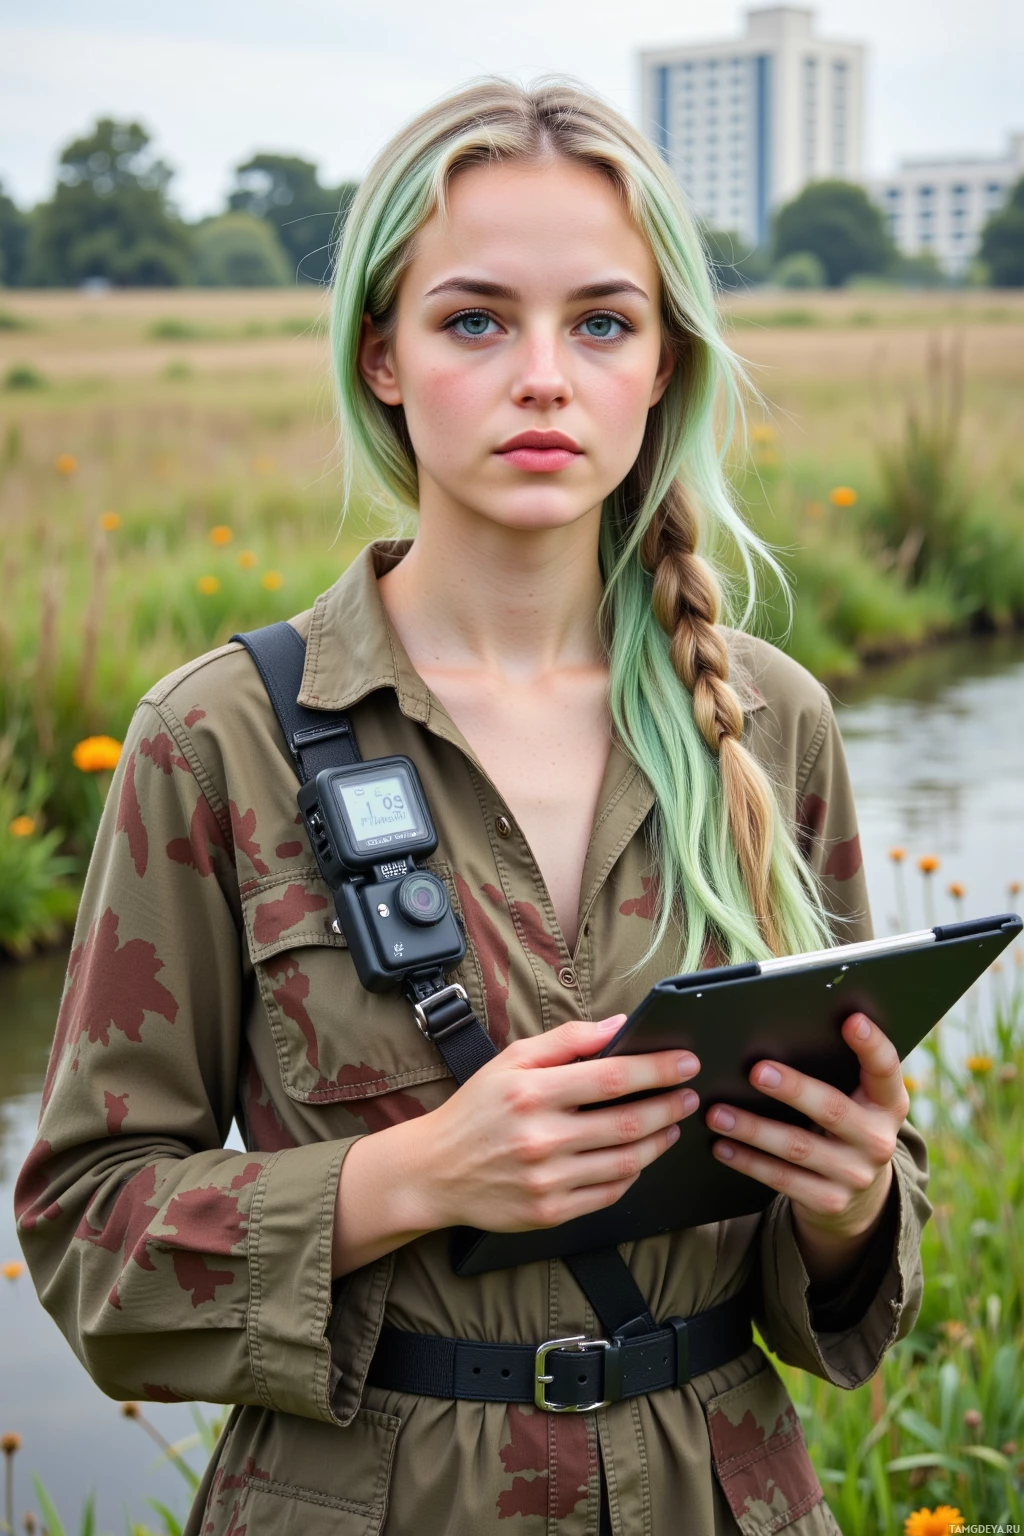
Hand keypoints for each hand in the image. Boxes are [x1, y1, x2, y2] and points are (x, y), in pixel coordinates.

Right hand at [333, 1015, 701, 1274]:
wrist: (435, 1171)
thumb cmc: (477, 1109)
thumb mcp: (512, 1060)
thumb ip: (567, 1040)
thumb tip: (619, 1025)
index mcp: (531, 1092)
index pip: (611, 1077)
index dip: (657, 1069)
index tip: (685, 1061)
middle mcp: (541, 1137)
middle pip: (627, 1122)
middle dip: (669, 1105)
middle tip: (690, 1094)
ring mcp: (547, 1179)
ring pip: (626, 1161)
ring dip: (659, 1141)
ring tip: (672, 1124)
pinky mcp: (550, 1213)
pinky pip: (609, 1193)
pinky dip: (632, 1173)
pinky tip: (639, 1156)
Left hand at [704, 1012, 907, 1278]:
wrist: (859, 1196)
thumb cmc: (843, 1125)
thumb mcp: (855, 1101)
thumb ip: (834, 1073)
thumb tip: (773, 1033)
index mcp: (888, 1104)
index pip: (886, 1069)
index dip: (872, 1044)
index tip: (851, 1019)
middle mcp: (878, 1140)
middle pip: (833, 1111)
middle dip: (794, 1089)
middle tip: (755, 1071)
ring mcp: (855, 1175)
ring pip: (798, 1147)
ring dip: (753, 1129)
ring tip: (716, 1112)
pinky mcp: (829, 1202)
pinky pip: (782, 1179)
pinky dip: (748, 1161)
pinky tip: (722, 1146)